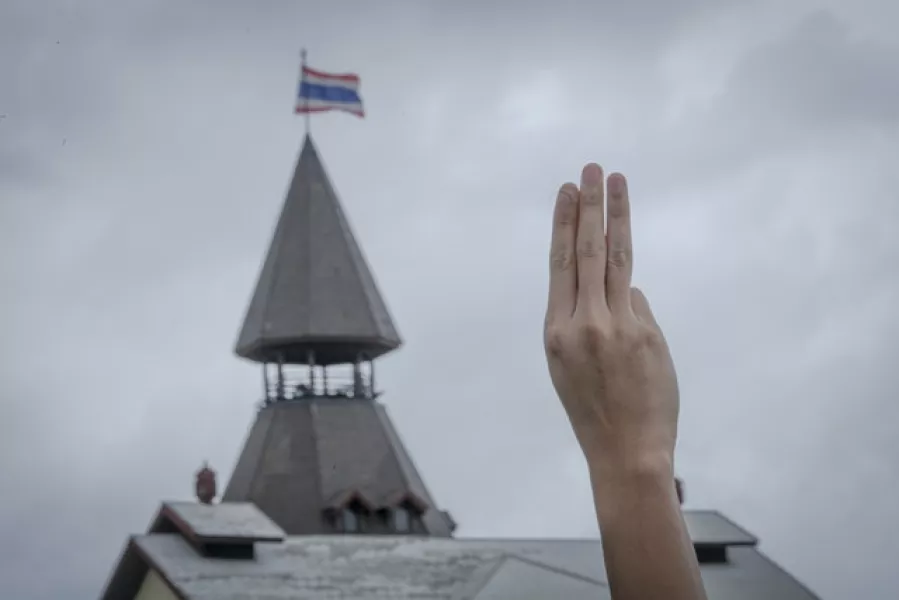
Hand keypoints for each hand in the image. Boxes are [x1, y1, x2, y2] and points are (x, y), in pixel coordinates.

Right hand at [543, 164, 678, 475]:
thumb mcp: (570, 365)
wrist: (625, 452)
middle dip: (591, 205)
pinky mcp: (646, 334)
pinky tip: (630, 345)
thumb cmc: (594, 410)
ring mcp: (616, 326)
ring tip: (617, 182)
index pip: (560, 262)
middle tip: (593, 169)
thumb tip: (619, 288)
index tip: (569, 190)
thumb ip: (588, 318)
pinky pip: (638, 304)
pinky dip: (632, 307)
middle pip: (587, 250)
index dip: (565, 223)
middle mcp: (582, 322)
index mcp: (555, 330)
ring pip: (616, 260)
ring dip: (617, 217)